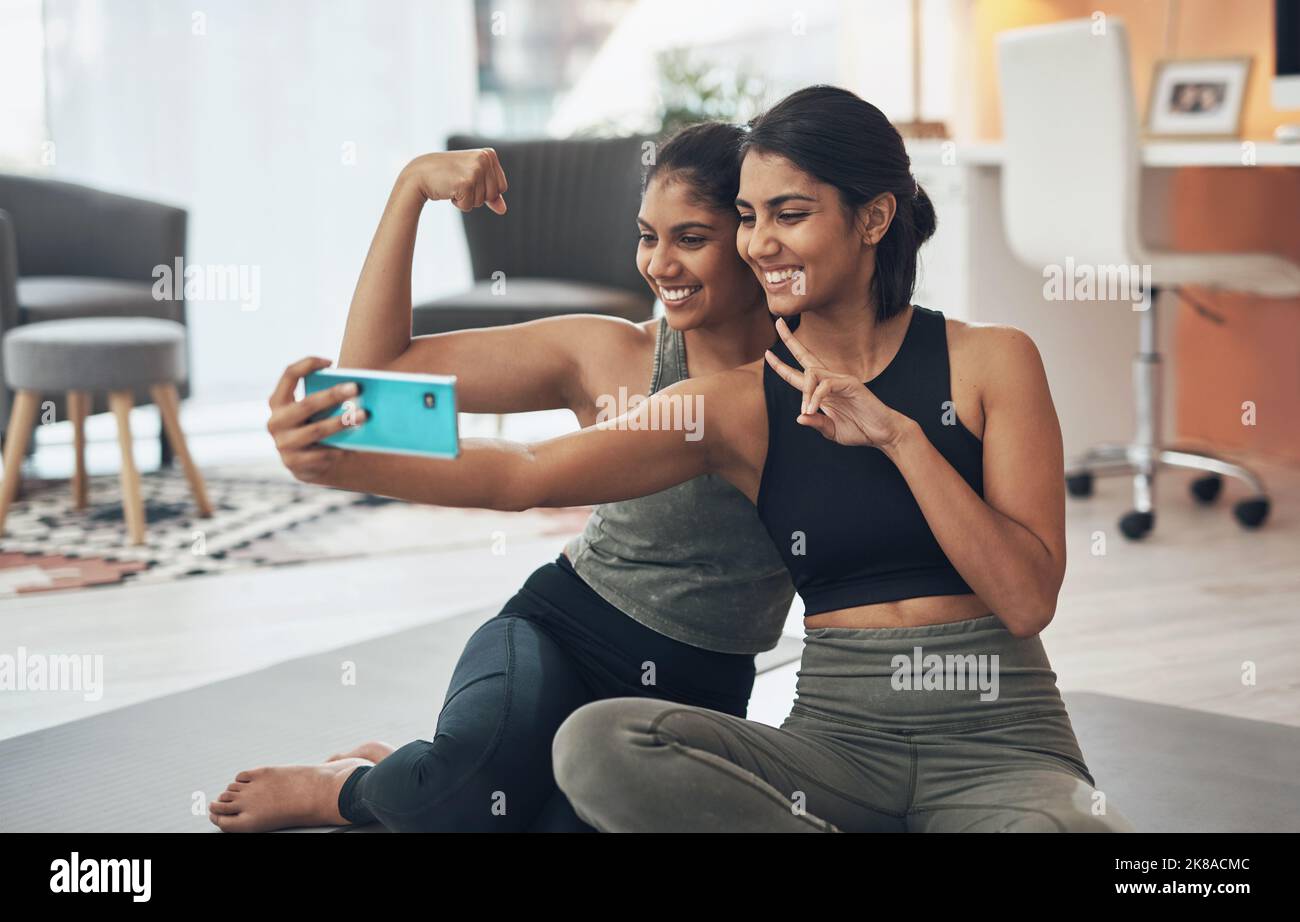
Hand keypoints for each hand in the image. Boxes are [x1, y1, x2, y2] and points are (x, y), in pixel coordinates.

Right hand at [267, 357, 365, 483]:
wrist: (304, 463)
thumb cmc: (314, 425)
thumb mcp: (314, 411)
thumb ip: (325, 399)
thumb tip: (356, 391)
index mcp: (278, 402)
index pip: (289, 375)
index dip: (307, 364)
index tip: (331, 361)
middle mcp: (276, 422)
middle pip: (306, 404)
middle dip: (332, 395)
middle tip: (356, 388)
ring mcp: (283, 444)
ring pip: (316, 431)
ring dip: (341, 422)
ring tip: (363, 416)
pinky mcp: (294, 464)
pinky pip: (321, 453)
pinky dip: (340, 448)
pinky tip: (355, 444)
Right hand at [400, 149, 507, 213]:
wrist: (420, 174)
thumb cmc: (447, 176)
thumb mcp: (472, 180)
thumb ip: (491, 194)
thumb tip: (503, 210)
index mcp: (489, 154)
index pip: (502, 187)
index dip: (485, 190)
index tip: (469, 178)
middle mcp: (484, 159)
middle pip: (493, 195)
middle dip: (477, 196)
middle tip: (460, 182)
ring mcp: (475, 170)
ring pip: (481, 201)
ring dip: (467, 199)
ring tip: (453, 184)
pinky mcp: (466, 183)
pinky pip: (469, 206)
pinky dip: (459, 204)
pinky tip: (449, 189)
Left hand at [764, 317, 910, 449]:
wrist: (882, 433)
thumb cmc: (859, 430)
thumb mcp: (831, 430)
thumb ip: (816, 423)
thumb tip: (799, 418)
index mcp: (823, 390)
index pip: (799, 374)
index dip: (782, 365)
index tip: (767, 354)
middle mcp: (830, 380)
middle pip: (805, 356)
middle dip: (790, 340)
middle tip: (777, 322)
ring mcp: (841, 380)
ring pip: (812, 373)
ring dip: (804, 392)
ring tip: (807, 409)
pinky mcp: (850, 384)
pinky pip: (825, 385)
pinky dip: (816, 397)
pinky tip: (813, 409)